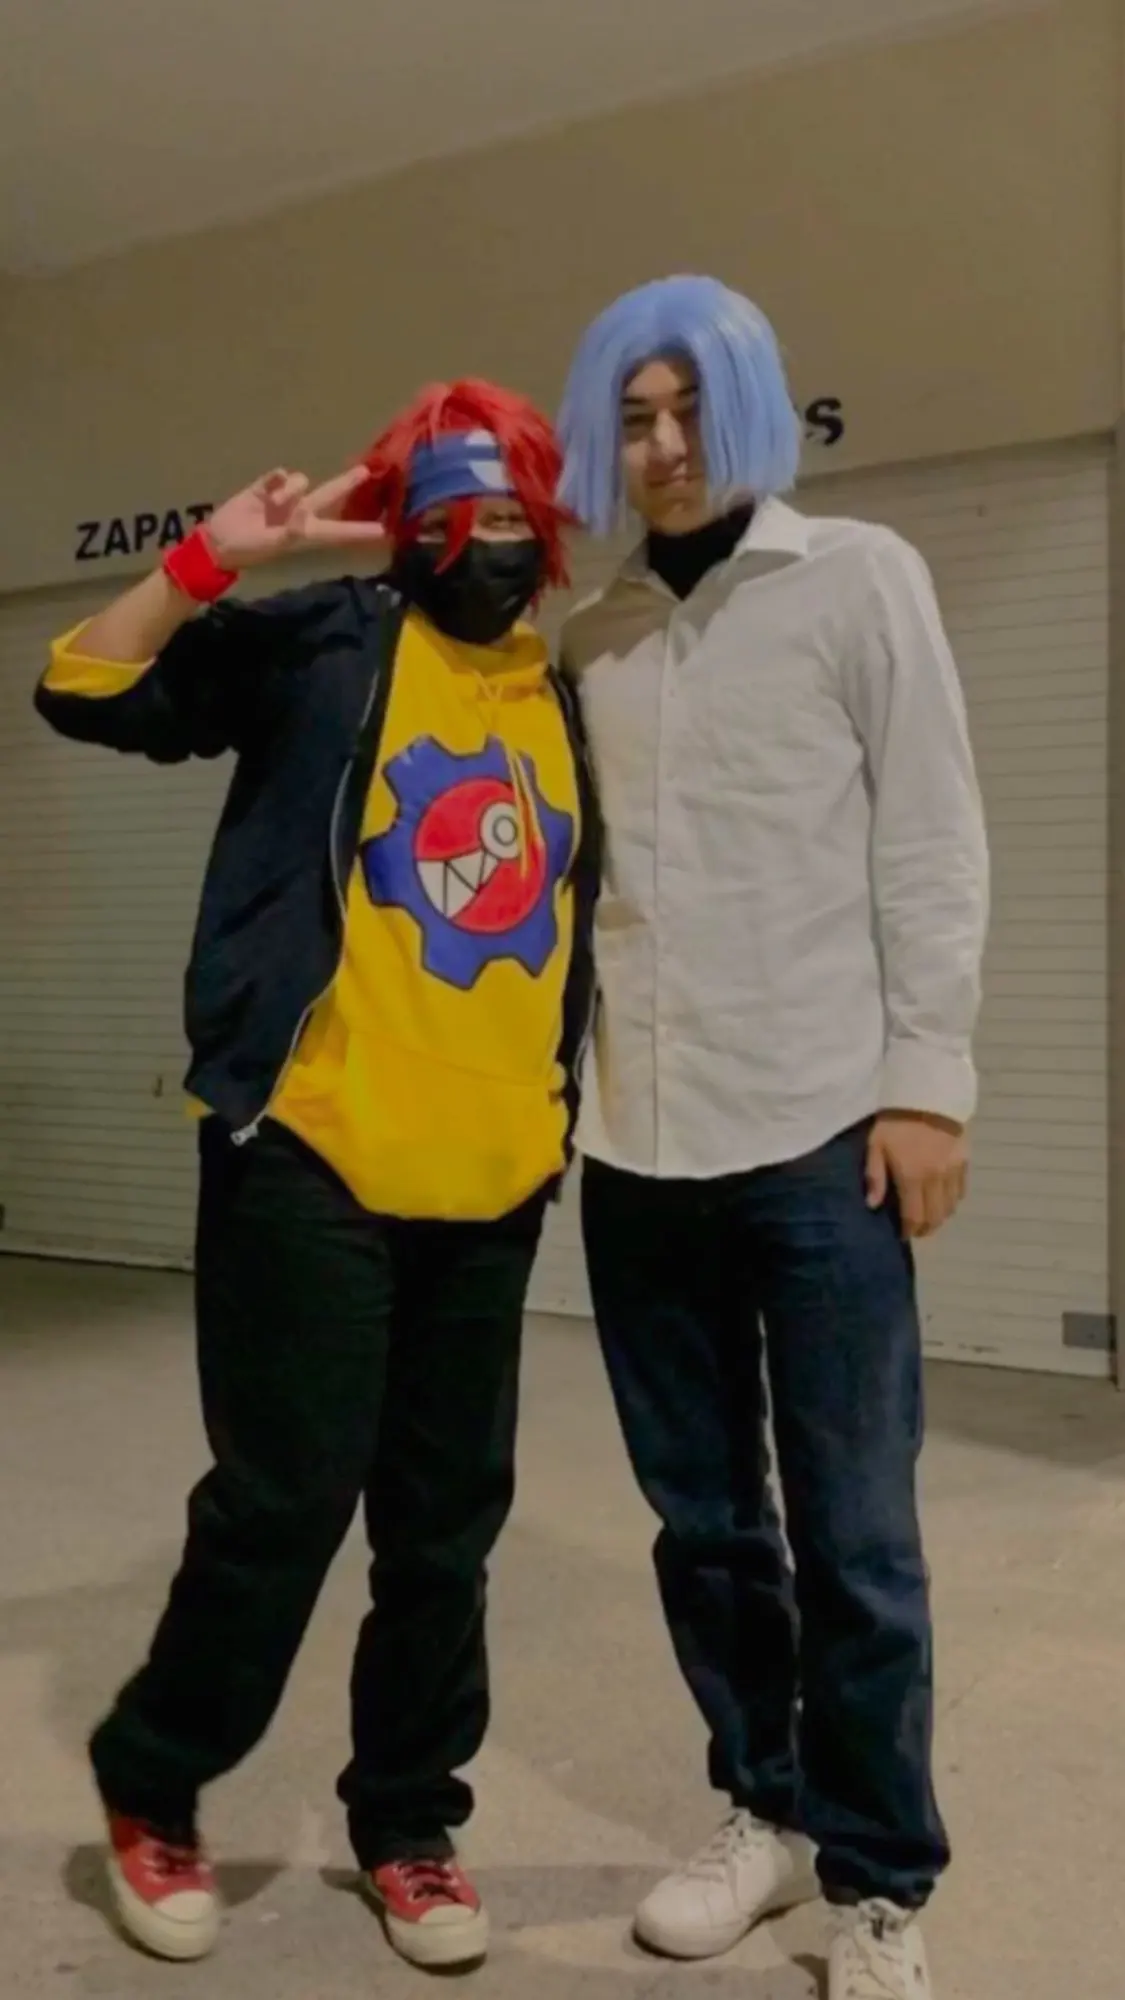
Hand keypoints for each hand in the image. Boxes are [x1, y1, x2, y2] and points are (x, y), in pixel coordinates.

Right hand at [205, 466, 384, 570]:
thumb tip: (304, 510)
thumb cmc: (249, 549)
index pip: (339, 531)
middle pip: (330, 495)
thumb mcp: (273, 545)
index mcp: (306, 533)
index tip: (383, 530)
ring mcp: (284, 499)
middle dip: (347, 483)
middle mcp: (300, 514)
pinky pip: (279, 475)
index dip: (360, 531)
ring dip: (291, 489)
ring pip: (300, 480)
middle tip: (366, 471)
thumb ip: (291, 530)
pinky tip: (267, 490)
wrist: (219, 541)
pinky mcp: (266, 487)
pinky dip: (275, 481)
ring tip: (273, 506)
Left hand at [865, 1112, 968, 1239]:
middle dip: (926, 1228)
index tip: (903, 1234)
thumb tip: (873, 1205)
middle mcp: (935, 1180)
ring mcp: (952, 1171)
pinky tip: (944, 1200)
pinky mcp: (964, 1161)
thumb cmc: (896, 1121)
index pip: (914, 1216)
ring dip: (940, 1217)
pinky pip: (961, 1190)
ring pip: (950, 1207)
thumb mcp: (876, 1145)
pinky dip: (953, 1201)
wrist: (928, 1094)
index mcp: (912, 1178)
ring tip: (930, 1218)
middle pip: (935, 1216)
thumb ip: (875, 1176)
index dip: (909, 1230)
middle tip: (917, 1230)